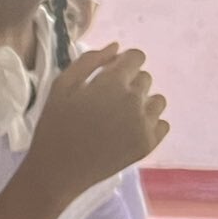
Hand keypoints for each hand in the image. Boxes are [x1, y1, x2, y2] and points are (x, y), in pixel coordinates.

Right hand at [21, 45, 169, 201]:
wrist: (58, 171)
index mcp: (113, 82)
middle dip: (129, 85)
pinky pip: (163, 124)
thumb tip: (116, 47)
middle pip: (145, 79)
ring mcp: (144, 123)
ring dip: (143, 104)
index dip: (124, 63)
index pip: (136, 57)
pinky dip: (149, 125)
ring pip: (157, 100)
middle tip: (107, 103)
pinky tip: (128, 132)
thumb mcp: (61, 87)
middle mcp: (135, 100)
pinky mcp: (148, 144)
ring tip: (120, 118)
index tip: (110, 76)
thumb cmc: (55, 126)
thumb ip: (89, 61)